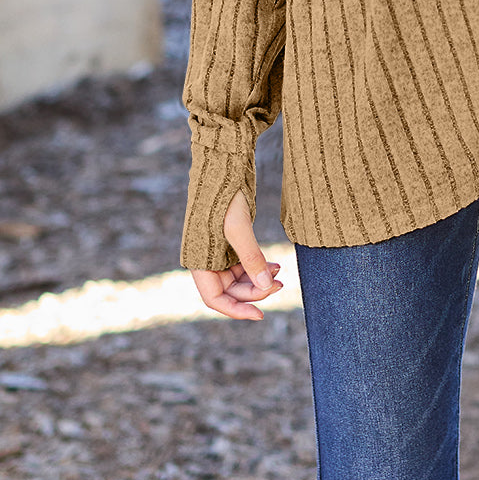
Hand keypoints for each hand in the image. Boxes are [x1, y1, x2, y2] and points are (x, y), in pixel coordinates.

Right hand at [189, 190, 283, 321]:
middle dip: (254, 291)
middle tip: (280, 285)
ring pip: (239, 277)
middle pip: (230, 290)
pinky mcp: (229, 240)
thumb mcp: (238, 227)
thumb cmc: (223, 194)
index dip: (236, 310)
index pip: (215, 299)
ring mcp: (217, 250)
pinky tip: (274, 264)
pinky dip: (258, 266)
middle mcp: (205, 259)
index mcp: (198, 261)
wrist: (223, 164)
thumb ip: (251, 258)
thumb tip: (266, 286)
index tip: (260, 315)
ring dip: (258, 279)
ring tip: (279, 271)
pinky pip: (243, 262)